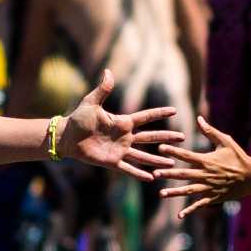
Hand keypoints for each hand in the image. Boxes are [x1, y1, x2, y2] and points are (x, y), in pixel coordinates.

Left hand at [59, 69, 184, 179]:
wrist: (67, 137)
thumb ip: (103, 89)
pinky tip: (151, 178)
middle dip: (167, 137)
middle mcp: (125, 137)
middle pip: (151, 137)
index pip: (146, 117)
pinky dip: (139, 174)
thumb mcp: (91, 102)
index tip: (174, 110)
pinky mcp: (112, 162)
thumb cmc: (79, 118)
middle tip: (183, 138)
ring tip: (173, 162)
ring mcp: (120, 150)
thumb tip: (108, 71)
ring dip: (158, 159)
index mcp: (123, 122)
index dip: (159, 113)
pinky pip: (128, 169)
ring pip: (144, 156)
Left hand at [155, 116, 250, 218]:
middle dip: (168, 173)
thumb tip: (199, 118)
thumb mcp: (226, 141)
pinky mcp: (214, 197)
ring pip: (188, 191)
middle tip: (154, 173)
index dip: (173, 151)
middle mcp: (206, 175)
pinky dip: (190, 210)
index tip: (160, 148)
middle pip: (183, 174)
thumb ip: (210, 131)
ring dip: (174, 193)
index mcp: (207, 160)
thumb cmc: (238, 157)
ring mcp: (209, 187)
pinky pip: (200, 204)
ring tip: (161, 194)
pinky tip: (179, 216)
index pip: (186, 155)